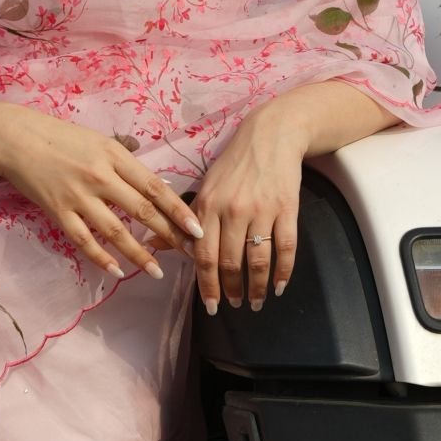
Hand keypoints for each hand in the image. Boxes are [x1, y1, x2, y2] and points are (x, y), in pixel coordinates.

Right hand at [0, 101, 203, 280]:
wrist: (16, 139)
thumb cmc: (61, 138)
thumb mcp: (100, 141)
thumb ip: (128, 163)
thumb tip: (159, 186)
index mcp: (115, 155)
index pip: (154, 187)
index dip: (177, 210)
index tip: (197, 228)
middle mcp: (100, 176)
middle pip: (141, 211)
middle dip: (168, 235)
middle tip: (187, 254)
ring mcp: (78, 196)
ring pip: (116, 231)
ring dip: (139, 254)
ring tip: (156, 271)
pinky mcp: (57, 211)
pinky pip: (84, 240)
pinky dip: (101, 258)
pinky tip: (117, 271)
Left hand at [188, 101, 306, 312]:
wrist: (271, 134)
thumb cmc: (234, 164)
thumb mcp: (204, 188)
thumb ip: (183, 221)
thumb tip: (153, 245)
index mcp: (207, 206)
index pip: (203, 255)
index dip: (207, 285)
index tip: (211, 306)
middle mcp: (232, 210)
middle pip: (230, 262)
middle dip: (231, 290)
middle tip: (234, 305)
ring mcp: (261, 210)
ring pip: (258, 260)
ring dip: (257, 287)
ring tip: (256, 301)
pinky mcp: (287, 208)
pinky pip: (286, 247)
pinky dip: (283, 271)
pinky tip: (279, 286)